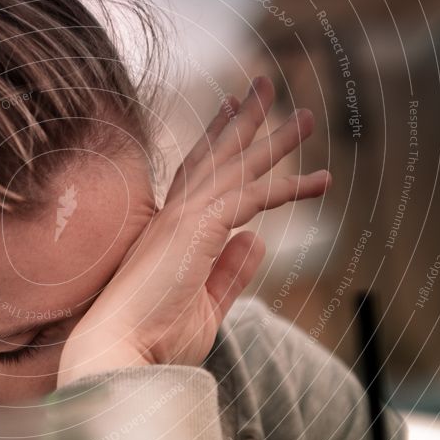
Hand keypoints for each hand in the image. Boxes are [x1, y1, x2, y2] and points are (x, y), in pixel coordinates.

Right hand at [57, 76, 330, 386]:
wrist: (118, 353)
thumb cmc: (153, 339)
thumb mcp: (205, 305)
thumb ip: (231, 271)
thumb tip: (257, 240)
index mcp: (168, 232)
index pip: (195, 176)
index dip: (216, 142)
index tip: (231, 112)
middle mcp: (172, 217)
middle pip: (214, 158)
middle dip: (242, 122)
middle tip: (263, 86)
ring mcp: (181, 220)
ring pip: (235, 169)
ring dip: (273, 140)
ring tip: (305, 116)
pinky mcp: (195, 230)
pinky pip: (251, 198)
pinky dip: (286, 187)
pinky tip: (320, 181)